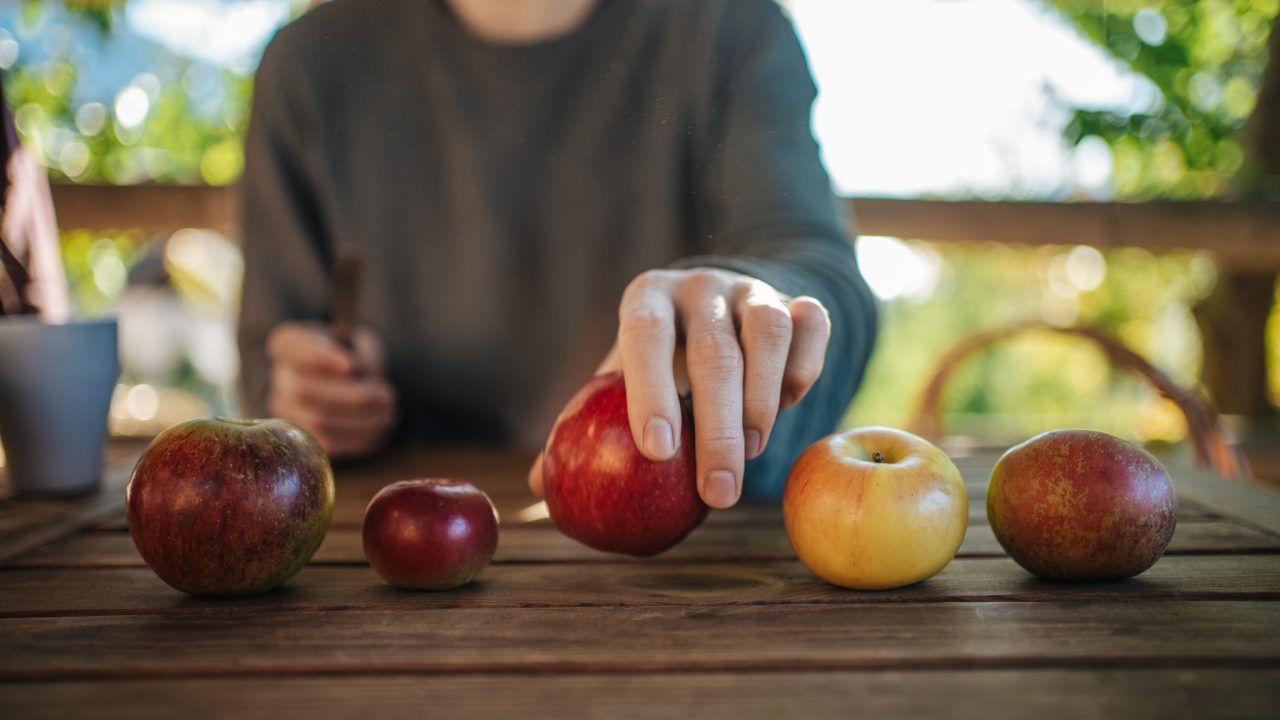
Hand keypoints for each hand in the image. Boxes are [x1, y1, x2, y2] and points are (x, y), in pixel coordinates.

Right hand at [266, 321, 397, 458]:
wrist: (353, 385)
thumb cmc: (356, 357)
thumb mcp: (361, 345)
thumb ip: (359, 355)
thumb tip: (354, 372)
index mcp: (288, 345)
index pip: (288, 345)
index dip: (316, 356)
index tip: (349, 364)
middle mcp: (281, 377)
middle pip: (303, 390)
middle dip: (352, 396)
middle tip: (386, 394)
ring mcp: (287, 410)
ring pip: (317, 421)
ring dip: (360, 418)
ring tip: (388, 410)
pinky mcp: (303, 436)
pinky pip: (328, 443)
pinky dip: (359, 436)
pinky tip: (379, 425)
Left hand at [529, 268, 830, 507]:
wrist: (725, 306)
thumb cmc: (660, 359)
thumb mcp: (623, 375)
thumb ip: (588, 419)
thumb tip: (536, 484)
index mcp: (647, 298)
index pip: (644, 337)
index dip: (649, 390)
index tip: (656, 452)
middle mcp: (700, 286)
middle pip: (714, 352)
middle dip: (717, 429)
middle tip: (717, 494)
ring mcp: (753, 289)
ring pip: (768, 334)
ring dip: (763, 402)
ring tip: (751, 453)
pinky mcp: (799, 299)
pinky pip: (812, 327)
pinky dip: (804, 370)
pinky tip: (788, 406)